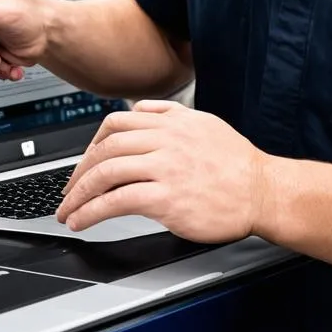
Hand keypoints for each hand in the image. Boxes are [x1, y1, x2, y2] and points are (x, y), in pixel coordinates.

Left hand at [56, 100, 268, 242]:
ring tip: (68, 210)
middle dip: (79, 172)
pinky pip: (117, 201)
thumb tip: (141, 110)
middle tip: (69, 191)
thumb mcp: (204, 123)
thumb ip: (169, 114)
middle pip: (105, 148)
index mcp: (170, 122)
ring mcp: (164, 168)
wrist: (263, 191)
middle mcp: (164, 140)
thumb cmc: (238, 163)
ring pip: (105, 173)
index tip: (85, 162)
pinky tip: (83, 221)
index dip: (92, 143)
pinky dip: (92, 212)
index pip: (116, 123)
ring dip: (78, 194)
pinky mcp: (166, 198)